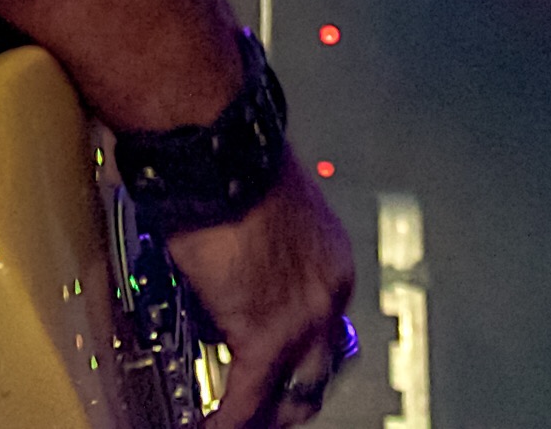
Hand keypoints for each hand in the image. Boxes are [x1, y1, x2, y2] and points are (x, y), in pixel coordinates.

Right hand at [164, 154, 356, 427]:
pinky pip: (248, 399)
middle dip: (294, 397)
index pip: (327, 329)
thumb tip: (228, 268)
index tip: (279, 372)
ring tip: (237, 424)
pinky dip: (228, 422)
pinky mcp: (266, 333)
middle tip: (268, 412)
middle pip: (322, 369)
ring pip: (296, 392)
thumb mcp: (260, 218)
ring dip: (267, 415)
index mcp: (330, 259)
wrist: (219, 149)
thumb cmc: (229, 163)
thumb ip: (256, 253)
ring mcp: (305, 316)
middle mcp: (330, 290)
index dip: (300, 358)